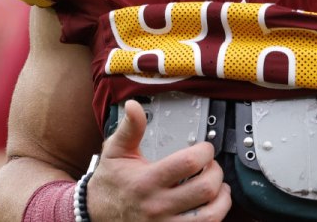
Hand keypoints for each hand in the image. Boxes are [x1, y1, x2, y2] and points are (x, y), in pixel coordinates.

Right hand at [86, 100, 231, 220]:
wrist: (94, 215)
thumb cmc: (109, 183)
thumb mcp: (115, 152)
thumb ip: (130, 128)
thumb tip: (134, 106)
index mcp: (147, 181)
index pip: (189, 164)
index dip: (205, 152)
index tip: (205, 148)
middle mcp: (158, 205)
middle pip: (205, 189)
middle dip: (216, 173)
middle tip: (212, 166)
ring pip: (209, 216)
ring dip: (222, 200)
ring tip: (219, 188)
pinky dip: (213, 217)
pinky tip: (210, 206)